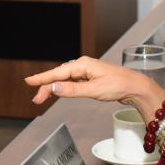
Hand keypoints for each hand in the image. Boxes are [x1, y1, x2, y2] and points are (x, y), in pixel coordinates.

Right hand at [25, 56, 164, 117]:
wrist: (135, 87)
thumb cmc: (118, 86)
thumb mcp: (94, 90)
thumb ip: (73, 90)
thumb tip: (54, 88)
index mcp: (82, 65)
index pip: (57, 73)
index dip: (42, 79)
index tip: (29, 82)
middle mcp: (82, 66)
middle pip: (59, 76)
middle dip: (46, 87)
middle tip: (36, 100)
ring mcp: (86, 72)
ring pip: (64, 80)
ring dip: (53, 88)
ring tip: (42, 98)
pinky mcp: (89, 79)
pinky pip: (71, 82)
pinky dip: (63, 88)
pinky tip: (58, 92)